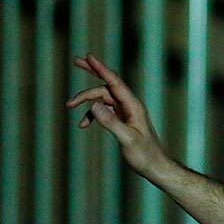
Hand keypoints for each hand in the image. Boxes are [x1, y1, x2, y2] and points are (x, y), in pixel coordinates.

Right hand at [65, 53, 170, 179]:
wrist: (155, 167)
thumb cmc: (145, 155)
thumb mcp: (127, 139)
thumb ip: (110, 122)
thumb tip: (93, 105)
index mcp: (133, 106)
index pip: (114, 82)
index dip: (101, 68)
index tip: (89, 56)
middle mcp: (129, 105)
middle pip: (107, 84)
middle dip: (92, 72)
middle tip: (76, 60)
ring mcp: (125, 112)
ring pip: (102, 97)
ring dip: (86, 100)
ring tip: (69, 105)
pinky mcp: (121, 120)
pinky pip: (103, 111)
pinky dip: (91, 115)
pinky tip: (82, 125)